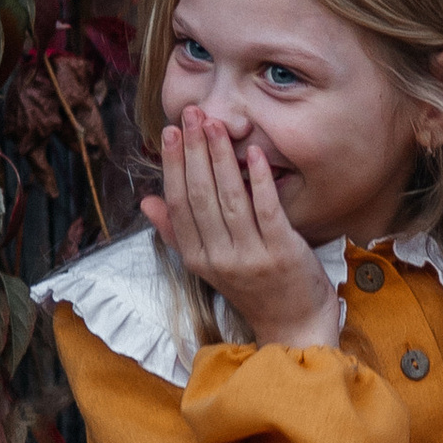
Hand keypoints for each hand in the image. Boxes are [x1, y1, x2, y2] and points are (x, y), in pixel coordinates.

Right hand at [142, 110, 341, 348]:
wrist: (295, 328)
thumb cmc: (255, 290)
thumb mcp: (210, 265)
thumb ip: (178, 233)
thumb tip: (147, 201)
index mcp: (197, 259)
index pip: (179, 204)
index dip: (172, 165)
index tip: (170, 132)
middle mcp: (220, 258)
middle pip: (200, 196)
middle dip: (193, 151)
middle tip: (192, 114)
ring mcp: (251, 256)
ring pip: (230, 198)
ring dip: (221, 157)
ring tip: (216, 125)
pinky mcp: (282, 253)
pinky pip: (267, 209)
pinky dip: (260, 179)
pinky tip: (253, 152)